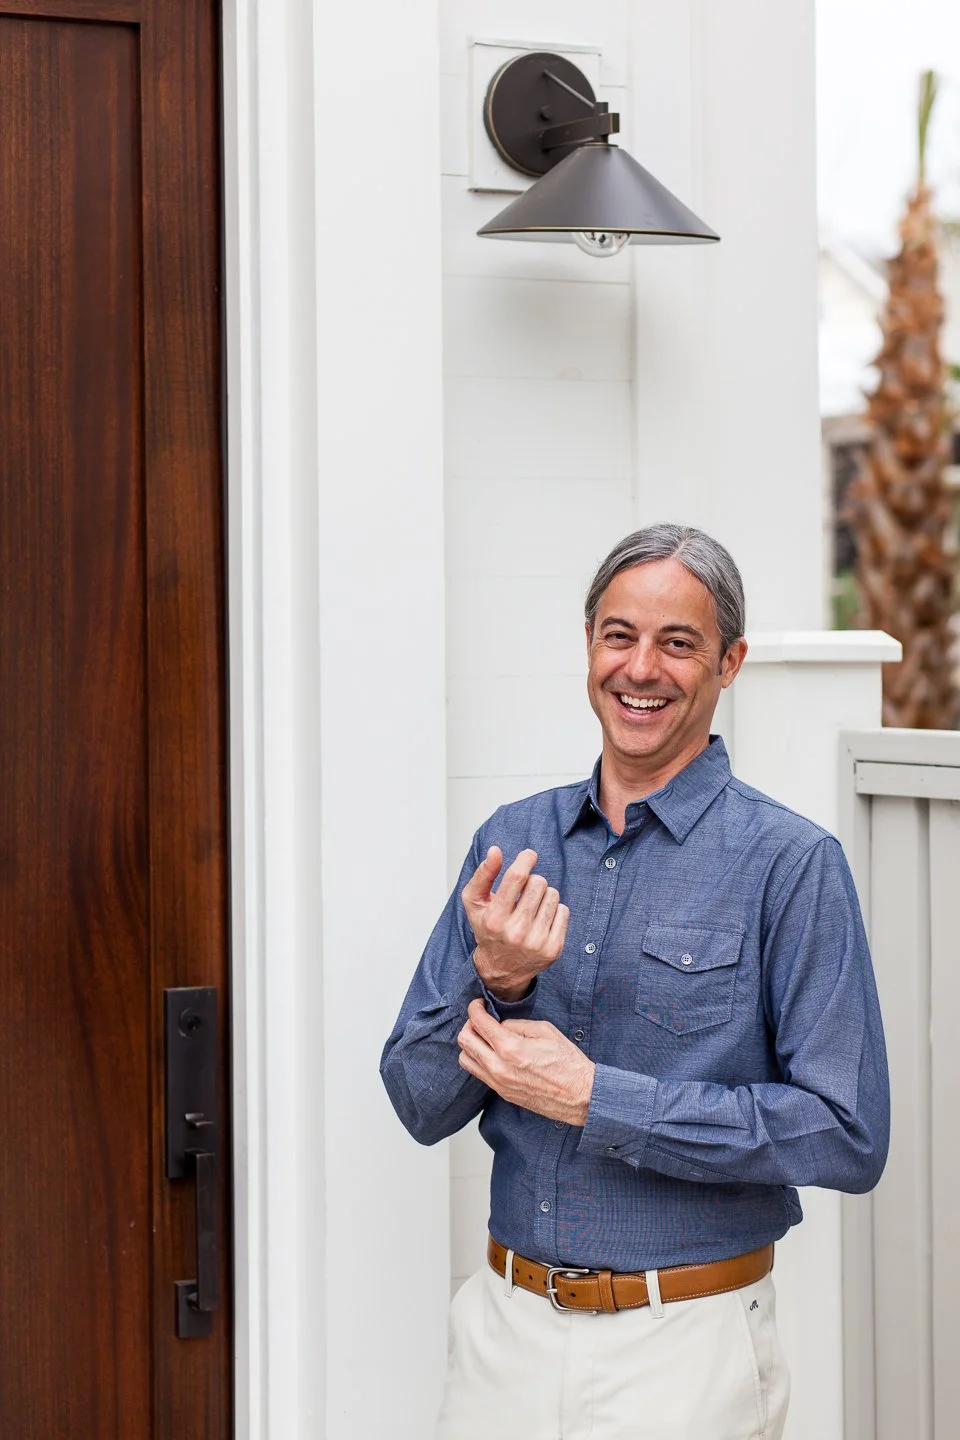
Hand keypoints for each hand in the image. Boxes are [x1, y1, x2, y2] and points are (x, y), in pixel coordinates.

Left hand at [457, 998, 594, 1125]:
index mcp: (510, 1048)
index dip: (475, 1008)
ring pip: (465, 1059)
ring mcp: (498, 1083)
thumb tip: (500, 1026)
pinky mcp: (502, 1093)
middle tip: (481, 1019)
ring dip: (471, 1044)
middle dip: (469, 1024)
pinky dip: (479, 1059)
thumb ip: (516, 1025)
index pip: (478, 1023)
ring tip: (485, 1037)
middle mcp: (499, 1067)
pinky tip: (493, 1053)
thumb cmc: (568, 1063)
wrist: (580, 1095)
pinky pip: (478, 1073)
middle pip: (464, 1040)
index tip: (479, 1004)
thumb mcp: (545, 1030)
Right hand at [461, 847, 569, 1001]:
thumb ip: (483, 874)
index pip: (516, 878)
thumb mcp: (474, 902)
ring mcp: (536, 942)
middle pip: (538, 882)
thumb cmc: (487, 929)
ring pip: (553, 894)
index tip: (529, 855)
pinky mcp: (553, 948)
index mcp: (495, 918)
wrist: (500, 968)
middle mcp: (516, 932)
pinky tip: (541, 919)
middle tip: (524, 893)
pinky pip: (564, 911)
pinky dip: (554, 910)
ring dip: (543, 895)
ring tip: (531, 907)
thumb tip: (495, 851)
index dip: (525, 860)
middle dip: (532, 881)